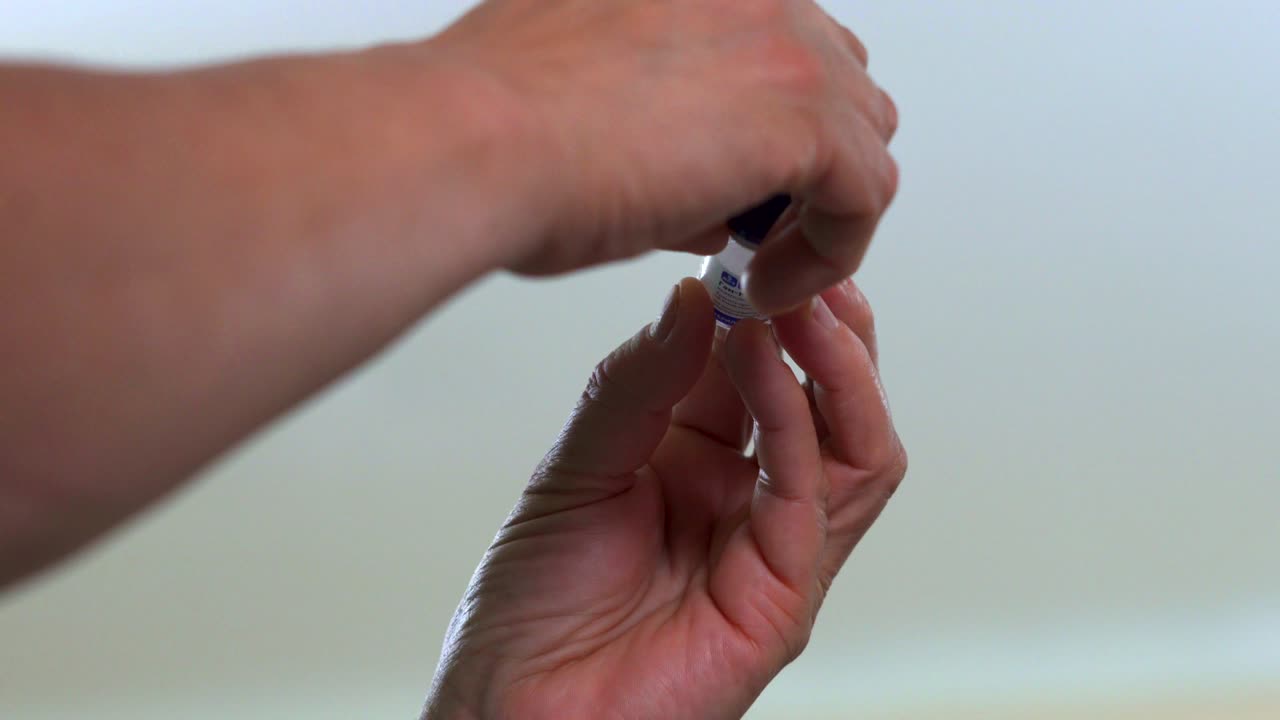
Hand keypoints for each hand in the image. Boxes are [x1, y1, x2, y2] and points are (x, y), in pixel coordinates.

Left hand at [425, 278, 906, 719]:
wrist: (510, 709)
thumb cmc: (531, 607)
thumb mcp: (574, 468)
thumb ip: (637, 386)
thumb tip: (694, 298)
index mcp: (703, 466)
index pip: (767, 372)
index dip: (768, 306)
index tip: (753, 242)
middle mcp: (750, 503)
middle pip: (833, 404)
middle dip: (827, 329)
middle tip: (800, 259)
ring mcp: (774, 552)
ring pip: (857, 447)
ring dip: (835, 368)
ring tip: (800, 301)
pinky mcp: (782, 600)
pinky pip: (815, 499)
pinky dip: (797, 421)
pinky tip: (762, 360)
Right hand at [429, 0, 898, 313]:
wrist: (476, 141)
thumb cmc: (498, 120)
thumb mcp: (593, 104)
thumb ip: (669, 125)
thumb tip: (709, 203)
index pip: (781, 44)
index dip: (772, 129)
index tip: (743, 191)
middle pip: (836, 82)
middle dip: (806, 161)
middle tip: (759, 229)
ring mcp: (785, 42)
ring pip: (862, 135)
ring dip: (821, 206)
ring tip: (763, 266)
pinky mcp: (806, 116)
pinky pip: (867, 195)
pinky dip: (828, 252)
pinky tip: (766, 286)